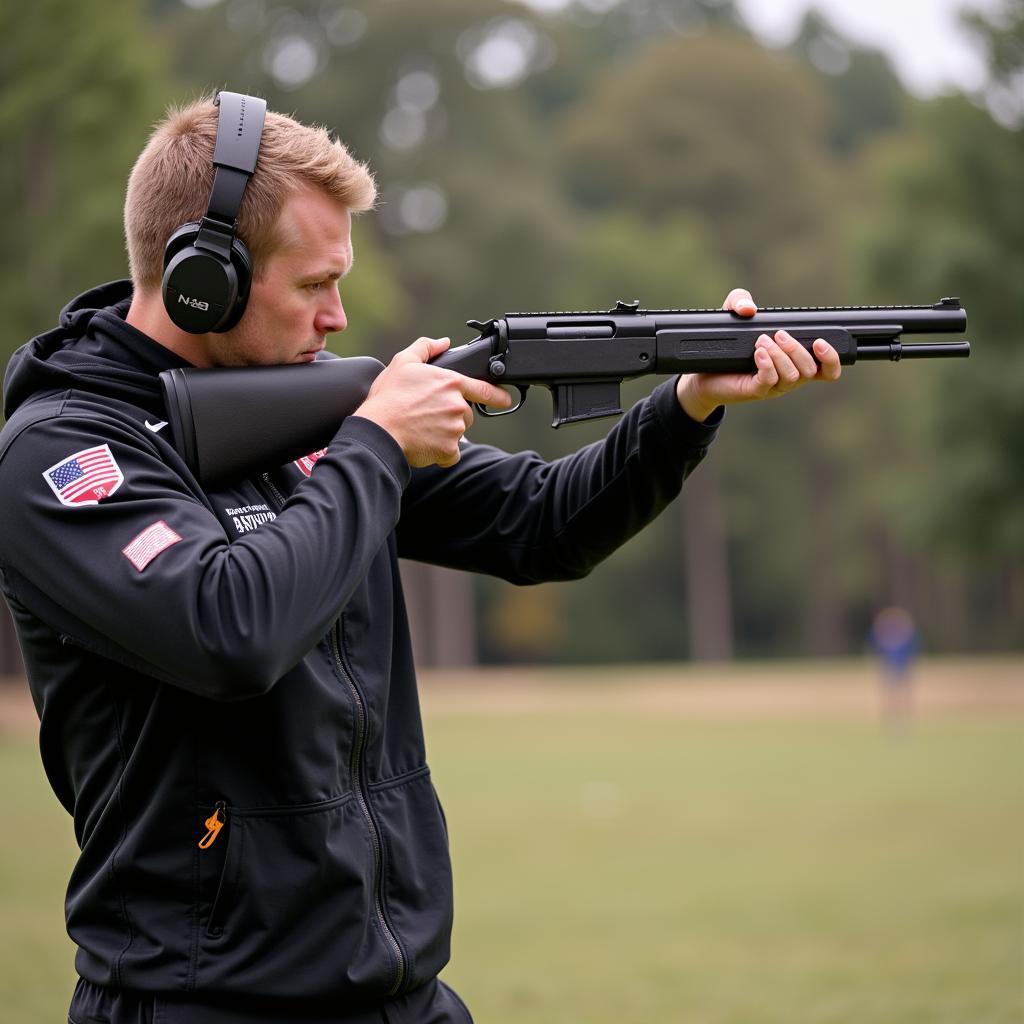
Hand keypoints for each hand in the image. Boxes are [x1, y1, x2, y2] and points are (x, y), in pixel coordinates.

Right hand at [355, 337, 511, 467]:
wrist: (379, 430)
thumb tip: (444, 342)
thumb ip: (426, 348)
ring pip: (458, 434)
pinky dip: (441, 453)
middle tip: (427, 415)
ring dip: (445, 434)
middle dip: (452, 416)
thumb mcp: (403, 362)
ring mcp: (455, 429)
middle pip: (466, 414)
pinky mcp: (449, 449)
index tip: (505, 399)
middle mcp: (458, 405)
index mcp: (451, 382)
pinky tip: (425, 444)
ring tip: (422, 428)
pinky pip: (451, 454)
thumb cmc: (388, 397)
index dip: (498, 395)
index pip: (485, 389)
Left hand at [676, 288, 841, 421]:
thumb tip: (749, 308)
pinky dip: (767, 364)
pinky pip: (770, 381)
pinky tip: (757, 353)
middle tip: (779, 335)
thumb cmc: (727, 348)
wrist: (702, 374)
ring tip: (761, 342)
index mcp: (795, 362)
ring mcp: (773, 387)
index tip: (821, 342)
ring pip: (793, 376)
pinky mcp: (756, 391)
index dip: (832, 359)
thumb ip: (740, 300)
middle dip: (798, 349)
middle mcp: (788, 377)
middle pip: (811, 370)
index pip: (827, 370)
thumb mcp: (732, 317)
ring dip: (781, 355)